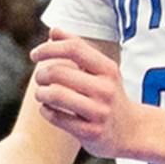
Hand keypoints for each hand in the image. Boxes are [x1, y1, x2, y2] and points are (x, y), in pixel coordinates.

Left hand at [30, 34, 139, 156]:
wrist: (130, 131)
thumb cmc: (107, 94)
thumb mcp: (101, 70)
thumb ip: (78, 49)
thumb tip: (54, 31)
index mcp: (108, 69)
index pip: (74, 48)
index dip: (48, 48)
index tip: (34, 55)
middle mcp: (106, 89)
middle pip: (58, 72)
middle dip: (41, 74)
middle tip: (40, 79)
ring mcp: (99, 112)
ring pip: (55, 95)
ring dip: (41, 93)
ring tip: (42, 94)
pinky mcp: (91, 133)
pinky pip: (56, 117)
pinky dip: (45, 111)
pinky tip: (47, 109)